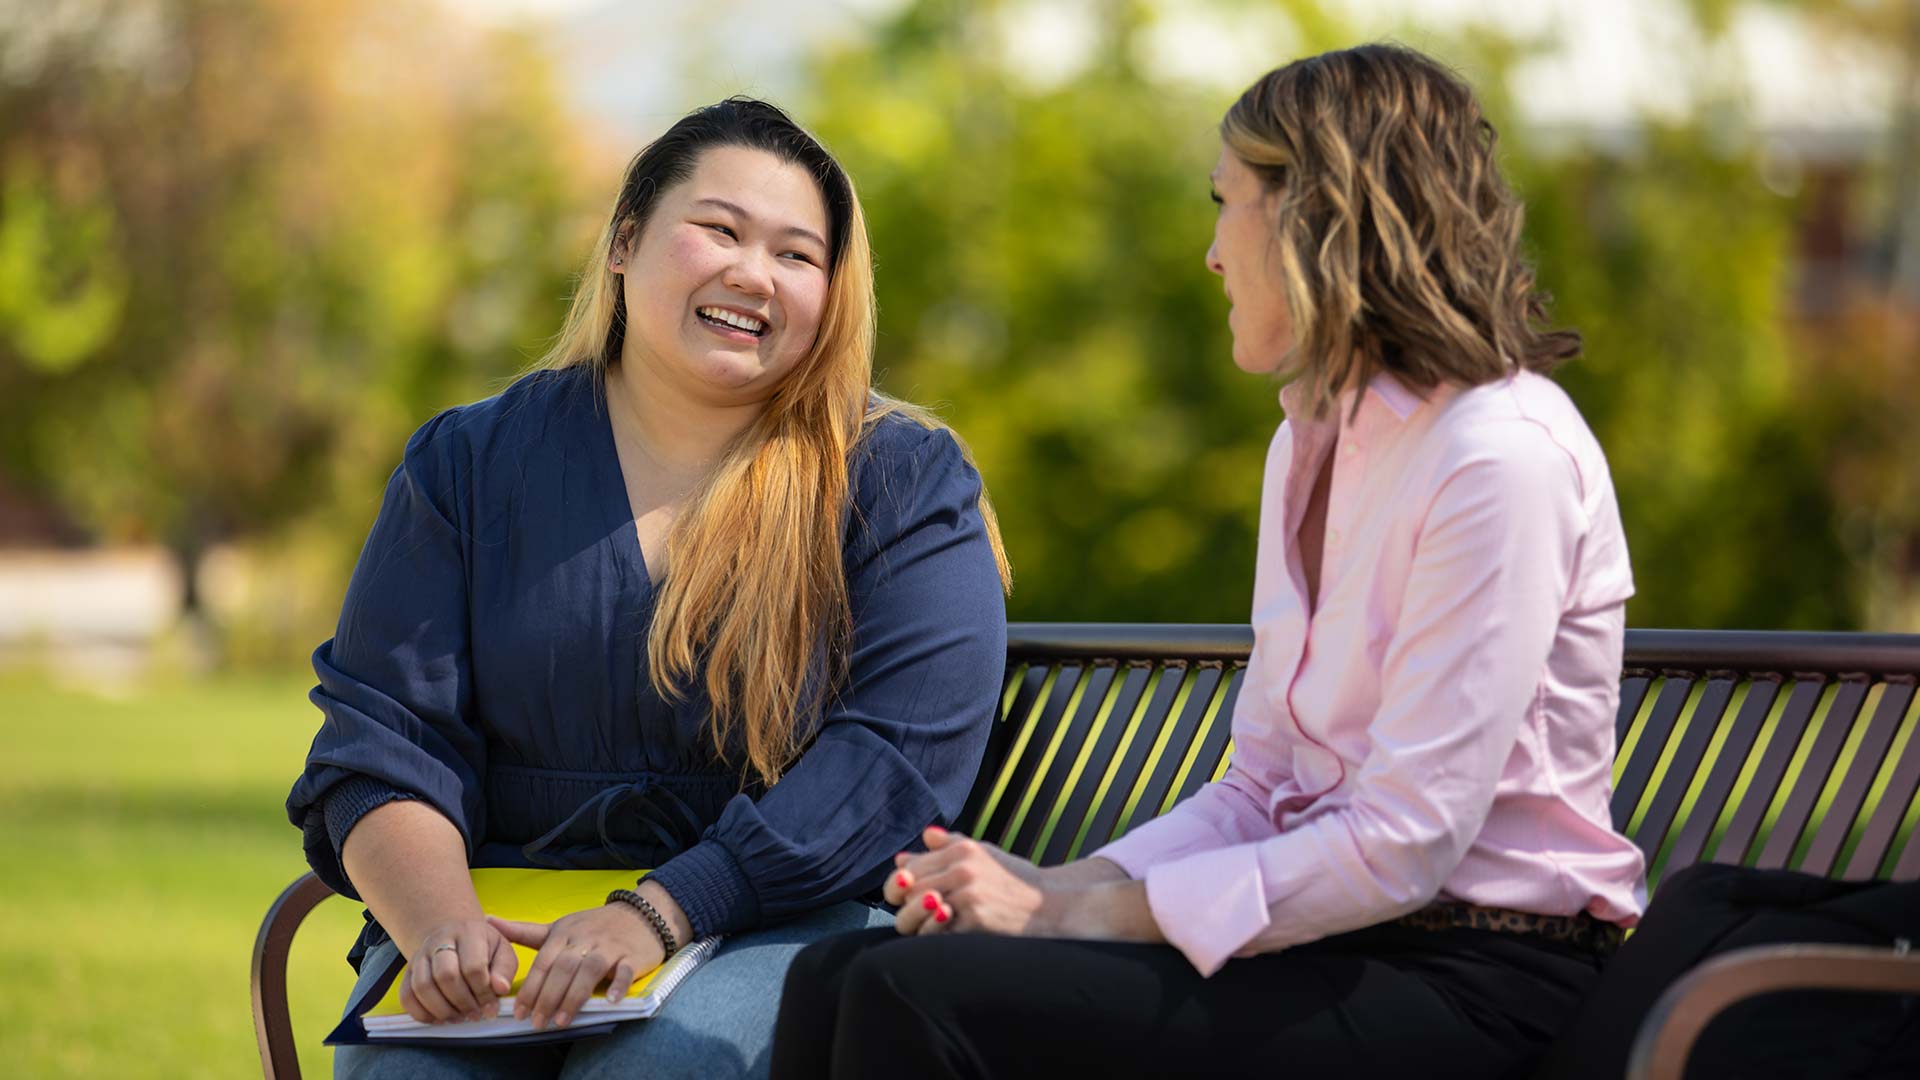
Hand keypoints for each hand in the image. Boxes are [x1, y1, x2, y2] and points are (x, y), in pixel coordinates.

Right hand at [400, 918, 518, 1024]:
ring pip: (423, 987)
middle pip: (445, 975)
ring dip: (442, 1010)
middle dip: (462, 1002)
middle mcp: (440, 941)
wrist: (453, 935)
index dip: (483, 992)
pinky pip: (407, 996)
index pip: (473, 966)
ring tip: (459, 1017)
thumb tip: (500, 988)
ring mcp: (420, 955)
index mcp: (468, 932)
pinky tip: (439, 1018)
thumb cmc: (481, 947)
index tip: (491, 1006)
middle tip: (475, 1014)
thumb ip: (505, 969)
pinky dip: (422, 1013)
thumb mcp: (502, 950)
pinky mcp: (407, 972)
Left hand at [490, 903, 663, 1029]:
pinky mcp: (632, 955)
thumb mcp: (560, 926)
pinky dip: (618, 984)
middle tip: (537, 1022)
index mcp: (564, 933)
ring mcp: (610, 946)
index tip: (519, 1012)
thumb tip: (488, 921)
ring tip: (562, 1020)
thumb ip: (525, 931)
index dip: (530, 988)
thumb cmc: (594, 926)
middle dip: (547, 997)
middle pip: (563, 968)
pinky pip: (625, 969)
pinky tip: (609, 1000)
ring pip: (590, 970)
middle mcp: (585, 939)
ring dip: (574, 996)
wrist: (640, 915)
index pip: (543, 962)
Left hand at [883, 825, 1048, 936]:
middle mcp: (963, 869)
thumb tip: (903, 856)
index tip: (908, 895)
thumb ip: (945, 848)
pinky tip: (946, 935)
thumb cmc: (1014, 880)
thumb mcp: (983, 854)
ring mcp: (968, 895)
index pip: (910, 867)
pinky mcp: (975, 920)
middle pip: (910, 889)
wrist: (1050, 905)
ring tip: (929, 925)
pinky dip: (935, 936)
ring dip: (918, 922)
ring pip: (918, 911)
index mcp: (962, 850)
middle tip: (918, 915)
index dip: (902, 884)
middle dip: (908, 905)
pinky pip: (937, 932)